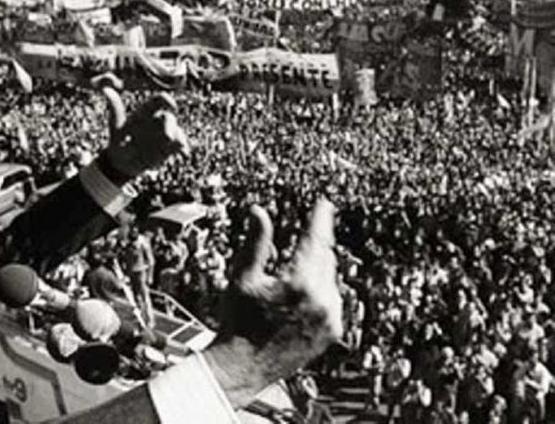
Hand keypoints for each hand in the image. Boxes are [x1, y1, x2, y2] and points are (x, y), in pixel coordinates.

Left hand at [91, 73, 188, 182]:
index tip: (171, 105)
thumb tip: (105, 89)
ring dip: (178, 137)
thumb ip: (115, 109)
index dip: (167, 100)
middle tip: (168, 137)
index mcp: (145, 112)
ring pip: (177, 131)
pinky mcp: (169, 146)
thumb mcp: (116, 127)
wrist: (122, 164)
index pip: (159, 100)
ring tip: (179, 145)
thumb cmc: (118, 142)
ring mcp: (164, 133)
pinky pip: (179, 143)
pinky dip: (183, 147)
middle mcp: (157, 120)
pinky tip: (184, 152)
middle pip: (169, 117)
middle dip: (171, 125)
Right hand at [204, 200, 341, 407]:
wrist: (243, 367)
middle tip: (296, 244)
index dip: (320, 219)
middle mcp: (322, 300)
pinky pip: (333, 300)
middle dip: (312, 246)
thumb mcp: (242, 277)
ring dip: (315, 271)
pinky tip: (299, 300)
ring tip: (288, 282)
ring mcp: (331, 318)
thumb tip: (259, 211)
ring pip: (330, 279)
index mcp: (300, 283)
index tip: (324, 204)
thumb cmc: (238, 321)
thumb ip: (256, 242)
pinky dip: (321, 292)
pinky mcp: (333, 332)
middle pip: (324, 258)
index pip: (315, 240)